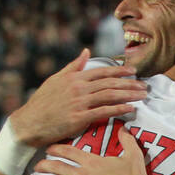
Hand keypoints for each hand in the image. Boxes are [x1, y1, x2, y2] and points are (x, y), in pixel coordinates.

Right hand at [10, 49, 147, 146]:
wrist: (29, 123)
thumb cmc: (41, 103)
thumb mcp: (55, 80)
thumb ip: (73, 66)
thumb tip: (86, 52)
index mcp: (74, 78)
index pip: (102, 71)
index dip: (120, 70)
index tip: (133, 71)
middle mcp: (79, 88)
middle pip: (110, 83)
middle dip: (129, 83)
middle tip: (144, 86)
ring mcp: (79, 102)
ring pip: (110, 95)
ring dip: (128, 95)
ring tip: (142, 96)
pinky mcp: (79, 118)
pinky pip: (104, 111)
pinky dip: (119, 108)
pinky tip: (130, 108)